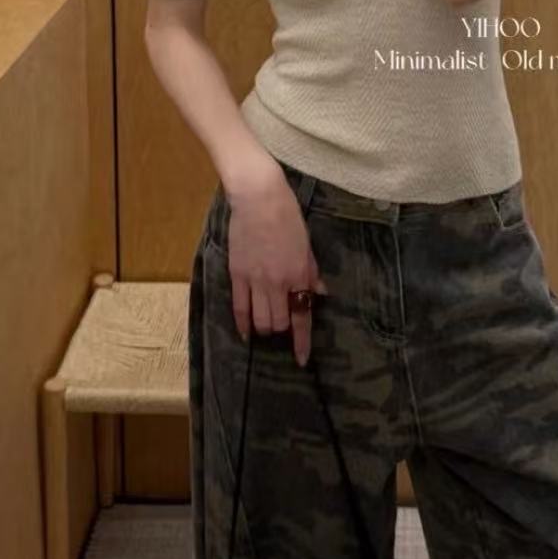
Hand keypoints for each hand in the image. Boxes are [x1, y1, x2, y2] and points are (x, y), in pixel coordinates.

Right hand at [224, 157, 328, 366]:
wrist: (259, 198)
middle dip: (282, 329)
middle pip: (279, 322)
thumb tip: (320, 292)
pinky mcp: (237, 274)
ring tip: (266, 325)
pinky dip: (242, 324)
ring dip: (265, 327)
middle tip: (282, 325)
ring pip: (260, 319)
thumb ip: (311, 271)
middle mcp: (279, 283)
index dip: (302, 342)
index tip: (301, 360)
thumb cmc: (287, 215)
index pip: (303, 317)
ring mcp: (256, 280)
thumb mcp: (307, 244)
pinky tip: (244, 333)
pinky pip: (239, 307)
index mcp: (299, 275)